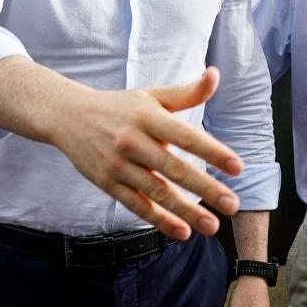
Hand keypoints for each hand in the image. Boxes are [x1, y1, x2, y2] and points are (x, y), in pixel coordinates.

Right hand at [46, 67, 244, 239]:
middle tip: (233, 204)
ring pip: (157, 192)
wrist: (68, 116)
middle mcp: (133, 141)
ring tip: (212, 225)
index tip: (238, 167)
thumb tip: (215, 75)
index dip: (212, 151)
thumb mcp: (151, 95)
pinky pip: (137, 205)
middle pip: (174, 169)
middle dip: (206, 188)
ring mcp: (118, 164)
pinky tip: (182, 232)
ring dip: (186, 211)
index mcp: (148, 116)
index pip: (186, 136)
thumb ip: (186, 92)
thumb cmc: (119, 106)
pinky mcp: (107, 183)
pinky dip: (160, 220)